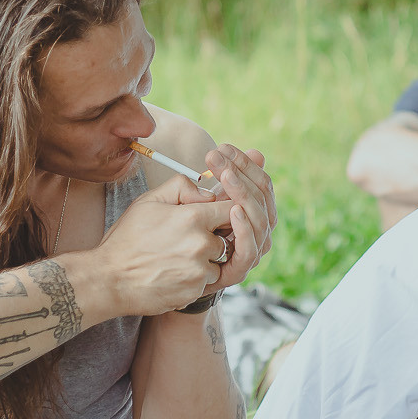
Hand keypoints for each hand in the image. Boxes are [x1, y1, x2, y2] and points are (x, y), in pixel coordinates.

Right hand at [96, 181, 230, 315]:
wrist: (109, 279)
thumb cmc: (126, 239)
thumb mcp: (148, 201)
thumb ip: (181, 187)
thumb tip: (207, 193)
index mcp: (192, 217)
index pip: (231, 209)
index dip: (225, 210)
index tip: (214, 215)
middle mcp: (200, 244)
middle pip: (228, 237)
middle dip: (214, 236)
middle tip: (188, 238)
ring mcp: (199, 271)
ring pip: (219, 261)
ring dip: (207, 259)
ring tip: (177, 257)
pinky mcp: (195, 292)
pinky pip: (208, 281)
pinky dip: (196, 277)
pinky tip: (173, 272)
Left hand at [188, 144, 273, 291]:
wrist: (154, 268)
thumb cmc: (175, 229)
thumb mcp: (198, 197)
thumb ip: (224, 176)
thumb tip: (257, 153)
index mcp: (250, 211)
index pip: (259, 182)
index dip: (243, 164)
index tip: (222, 148)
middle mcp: (255, 231)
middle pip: (263, 198)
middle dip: (242, 173)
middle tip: (217, 158)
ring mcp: (250, 251)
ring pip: (262, 221)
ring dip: (244, 195)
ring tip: (227, 176)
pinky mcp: (238, 270)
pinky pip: (249, 249)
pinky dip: (245, 229)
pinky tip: (234, 210)